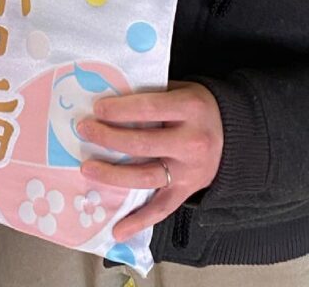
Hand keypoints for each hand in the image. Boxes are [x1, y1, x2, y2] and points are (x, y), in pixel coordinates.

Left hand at [77, 81, 223, 240]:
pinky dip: (139, 221)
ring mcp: (190, 171)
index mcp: (189, 109)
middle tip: (84, 130)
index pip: (148, 109)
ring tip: (87, 168)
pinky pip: (162, 208)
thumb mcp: (177, 89)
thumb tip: (105, 93)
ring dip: (112, 174)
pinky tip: (117, 229)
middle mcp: (192, 142)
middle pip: (142, 143)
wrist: (236, 132)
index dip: (120, 110)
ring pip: (146, 176)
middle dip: (108, 138)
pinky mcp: (188, 191)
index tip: (97, 109)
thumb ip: (149, 93)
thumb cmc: (195, 106)